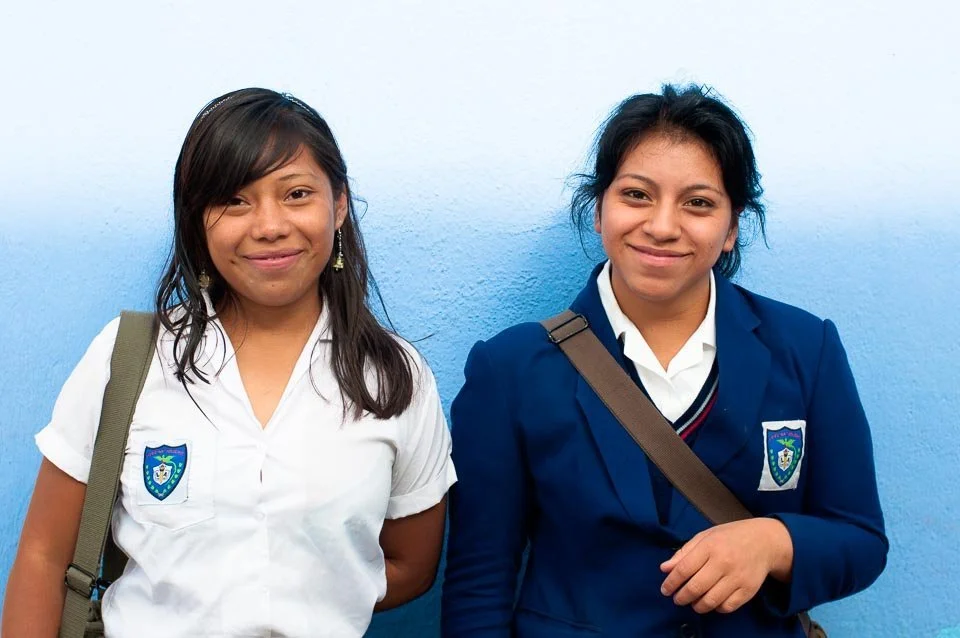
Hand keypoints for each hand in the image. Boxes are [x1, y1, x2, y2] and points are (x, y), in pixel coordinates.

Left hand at [659, 518, 792, 614]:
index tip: (665, 590)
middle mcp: (723, 562)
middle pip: (695, 588)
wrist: (765, 542)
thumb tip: (665, 568)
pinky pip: (727, 607)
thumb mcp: (705, 537)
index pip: (684, 569)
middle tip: (677, 599)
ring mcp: (737, 578)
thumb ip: (684, 552)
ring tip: (692, 603)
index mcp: (710, 546)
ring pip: (710, 601)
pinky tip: (712, 602)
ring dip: (697, 606)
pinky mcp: (748, 590)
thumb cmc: (730, 537)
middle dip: (681, 597)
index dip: (671, 582)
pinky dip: (716, 608)